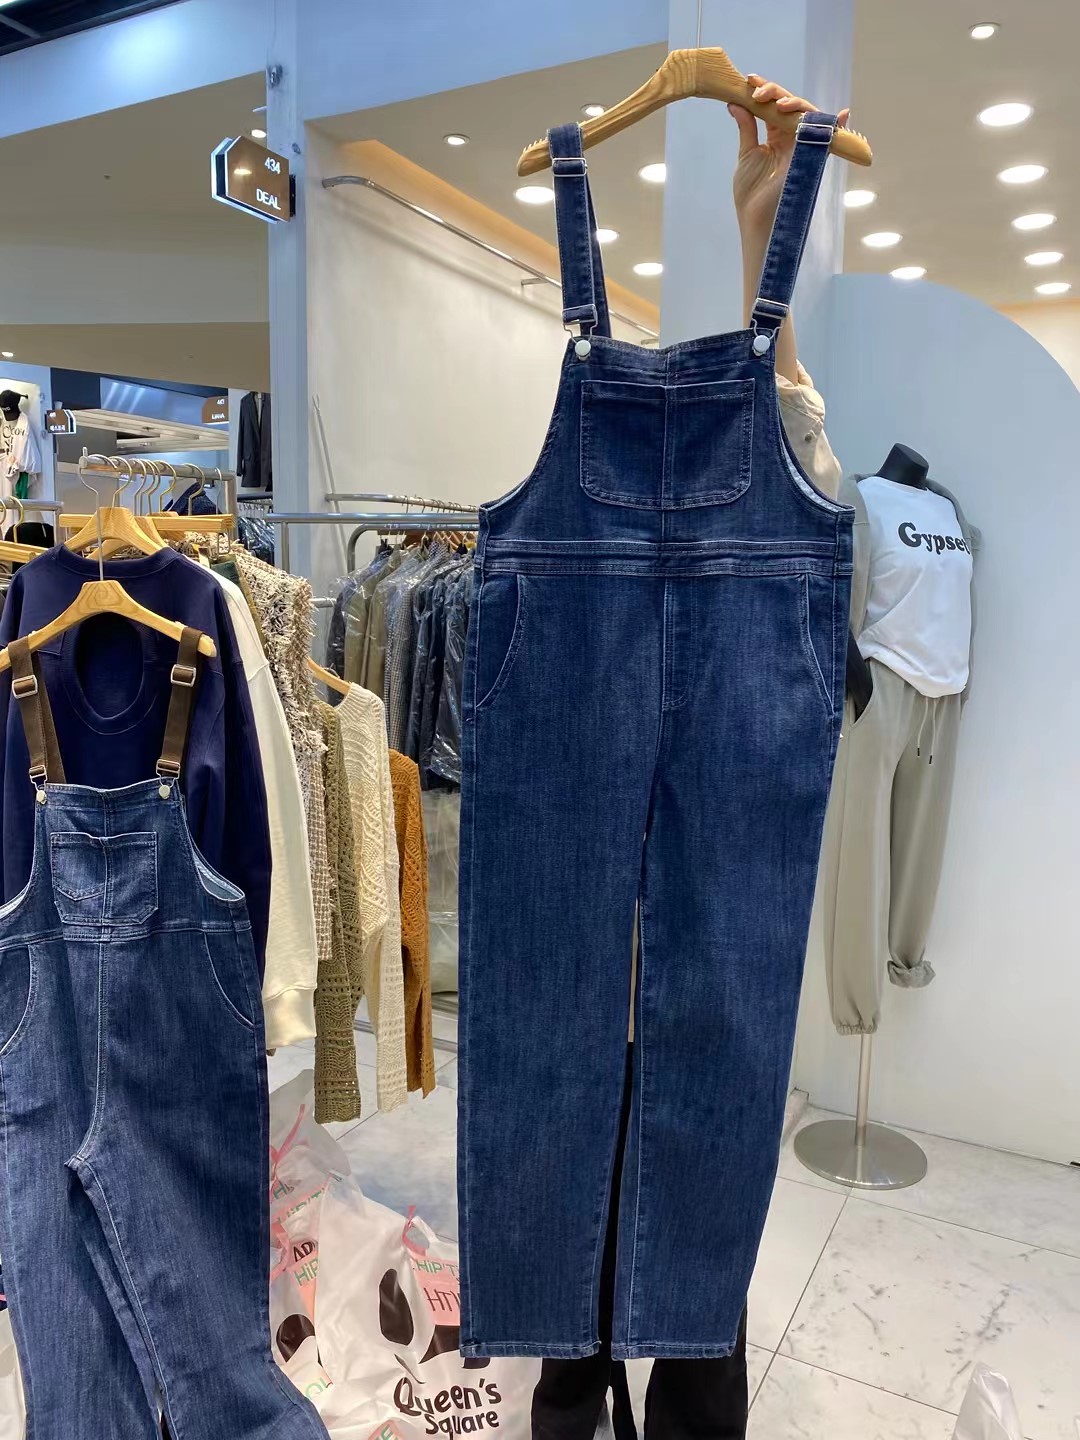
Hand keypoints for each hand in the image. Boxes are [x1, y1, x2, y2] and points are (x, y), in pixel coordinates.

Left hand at [729, 76, 849, 239]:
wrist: (756, 218)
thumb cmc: (751, 193)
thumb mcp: (746, 153)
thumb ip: (747, 127)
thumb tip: (736, 102)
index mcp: (775, 137)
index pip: (773, 107)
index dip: (764, 91)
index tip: (749, 80)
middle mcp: (791, 139)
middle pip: (790, 106)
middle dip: (774, 93)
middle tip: (756, 89)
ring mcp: (803, 146)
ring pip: (806, 115)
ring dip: (792, 103)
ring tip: (774, 102)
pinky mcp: (812, 158)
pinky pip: (827, 138)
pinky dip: (836, 126)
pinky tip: (843, 114)